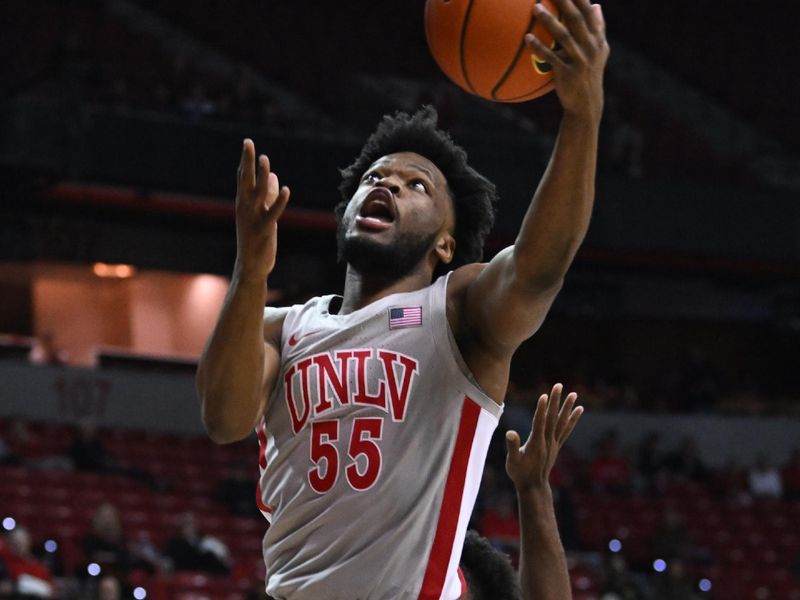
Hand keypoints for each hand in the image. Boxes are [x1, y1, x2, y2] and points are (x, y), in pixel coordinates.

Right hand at [234, 139, 290, 281]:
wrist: (251, 266)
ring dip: (260, 175)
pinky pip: (272, 212)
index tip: (247, 143)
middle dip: (247, 161)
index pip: (242, 178)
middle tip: (248, 142)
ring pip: (257, 192)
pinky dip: (278, 200)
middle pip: (245, 180)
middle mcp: (245, 208)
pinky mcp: (264, 229)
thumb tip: (272, 176)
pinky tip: (285, 189)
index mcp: (243, 203)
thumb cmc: (256, 238)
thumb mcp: (261, 213)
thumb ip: (267, 195)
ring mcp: (253, 218)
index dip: (245, 161)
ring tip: (265, 159)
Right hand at [505, 383, 582, 494]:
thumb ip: (512, 447)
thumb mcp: (512, 461)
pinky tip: (579, 410)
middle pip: (552, 418)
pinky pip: (566, 429)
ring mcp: (554, 443)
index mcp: (536, 443)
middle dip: (555, 401)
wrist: (533, 486)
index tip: (545, 395)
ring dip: (567, 407)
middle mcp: (547, 441)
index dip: (541, 409)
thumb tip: (510, 433)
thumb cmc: (519, 473)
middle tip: (559, 385)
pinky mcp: (556, 445)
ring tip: (574, 394)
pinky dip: (573, 419)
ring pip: (561, 422)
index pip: (539, 422)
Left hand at [525, 0, 608, 120]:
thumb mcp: (599, 51)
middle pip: (576, 19)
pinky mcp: (567, 73)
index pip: (588, 12)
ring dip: (548, 20)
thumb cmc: (589, 73)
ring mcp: (579, 60)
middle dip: (564, 1)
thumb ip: (597, 27)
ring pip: (564, 36)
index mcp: (597, 39)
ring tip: (535, 7)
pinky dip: (539, 47)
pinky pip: (550, 58)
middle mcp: (591, 47)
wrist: (586, 103)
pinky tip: (526, 38)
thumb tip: (595, 3)